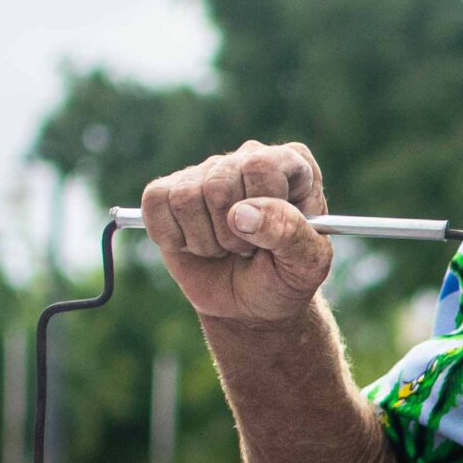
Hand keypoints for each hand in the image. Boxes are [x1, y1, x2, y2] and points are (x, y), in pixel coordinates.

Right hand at [140, 141, 334, 324]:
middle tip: (246, 249)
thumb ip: (289, 233)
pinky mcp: (168, 191)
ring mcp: (205, 172)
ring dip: (204, 241)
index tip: (271, 238)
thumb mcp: (306, 265)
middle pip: (218, 186)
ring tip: (223, 248)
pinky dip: (173, 238)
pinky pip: (155, 203)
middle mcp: (247, 157)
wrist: (248, 305)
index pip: (261, 169)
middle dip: (231, 235)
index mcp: (292, 163)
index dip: (261, 213)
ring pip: (185, 198)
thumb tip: (241, 213)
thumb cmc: (283, 277)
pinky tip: (195, 244)